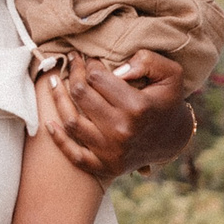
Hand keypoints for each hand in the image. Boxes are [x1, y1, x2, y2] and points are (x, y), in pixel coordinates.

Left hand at [42, 50, 189, 177]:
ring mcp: (112, 151)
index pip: (97, 77)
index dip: (89, 63)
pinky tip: (49, 122)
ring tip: (53, 81)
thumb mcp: (170, 74)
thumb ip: (148, 61)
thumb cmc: (167, 101)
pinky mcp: (105, 166)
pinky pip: (74, 154)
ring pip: (71, 121)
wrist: (174, 138)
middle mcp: (122, 131)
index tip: (89, 58)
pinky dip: (59, 140)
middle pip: (81, 95)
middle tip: (71, 62)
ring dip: (57, 98)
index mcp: (137, 107)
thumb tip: (118, 69)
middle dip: (73, 73)